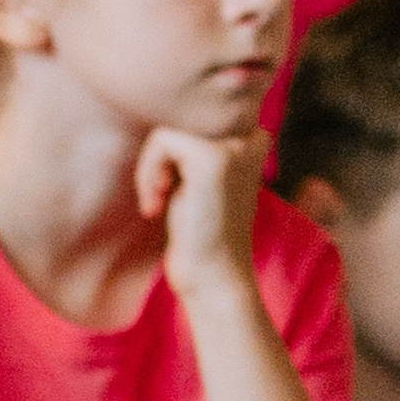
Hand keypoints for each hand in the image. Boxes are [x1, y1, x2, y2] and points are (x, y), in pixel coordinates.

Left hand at [137, 126, 264, 297]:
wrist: (214, 278)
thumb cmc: (200, 237)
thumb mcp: (196, 185)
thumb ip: (188, 153)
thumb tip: (155, 123)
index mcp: (252, 144)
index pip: (194, 122)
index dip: (172, 154)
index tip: (174, 190)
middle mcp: (249, 139)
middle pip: (179, 125)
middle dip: (160, 162)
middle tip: (163, 198)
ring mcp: (233, 148)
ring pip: (167, 132)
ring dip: (150, 170)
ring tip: (159, 202)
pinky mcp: (212, 159)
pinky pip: (161, 140)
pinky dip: (148, 172)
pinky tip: (157, 204)